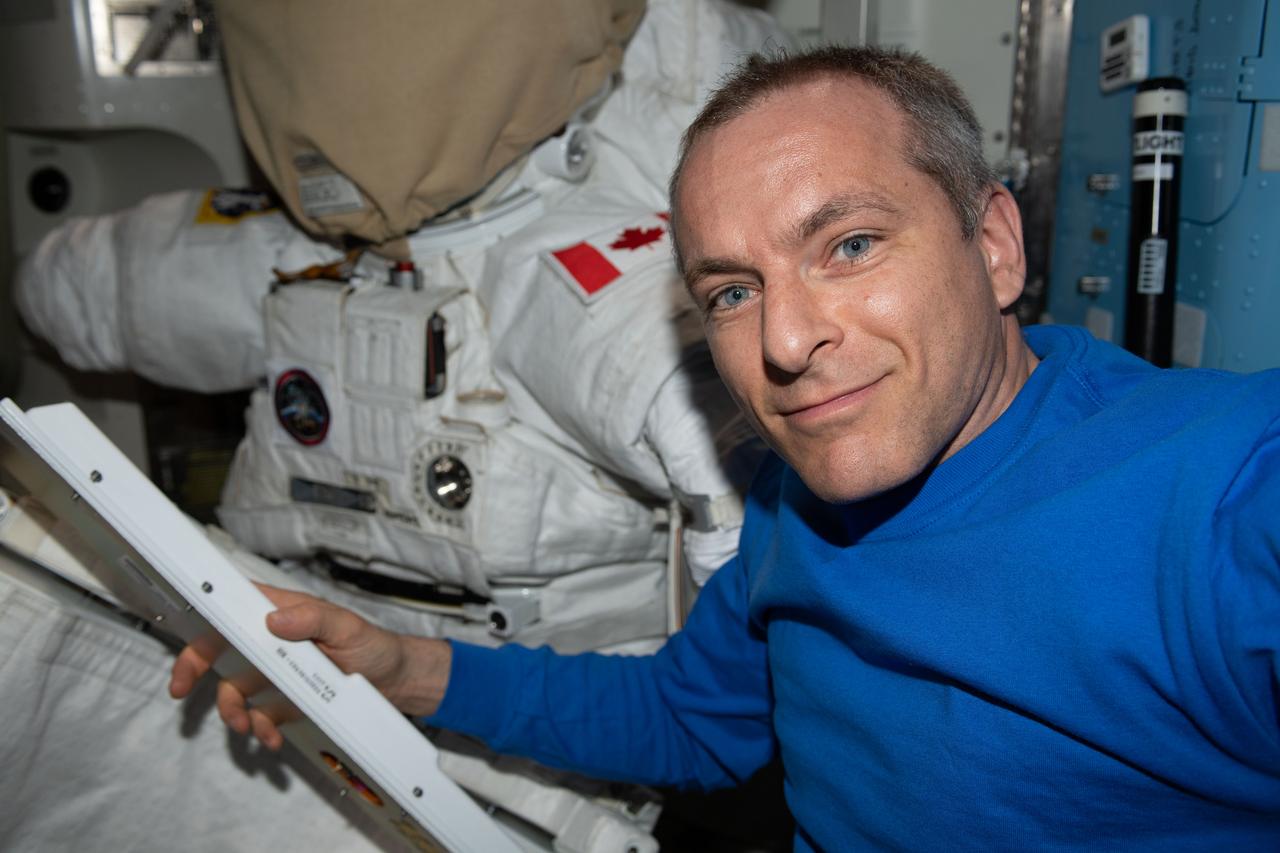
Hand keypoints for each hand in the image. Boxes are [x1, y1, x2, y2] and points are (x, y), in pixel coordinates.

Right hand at [169, 584, 452, 749]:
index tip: (183, 637)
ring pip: (234, 688)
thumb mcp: (347, 627)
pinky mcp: (284, 699)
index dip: (203, 620)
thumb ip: (313, 619)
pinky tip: (272, 737)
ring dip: (233, 710)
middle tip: (180, 691)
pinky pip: (259, 714)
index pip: (233, 608)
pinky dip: (259, 728)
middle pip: (219, 648)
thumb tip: (274, 618)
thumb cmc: (373, 645)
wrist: (397, 682)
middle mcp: (272, 640)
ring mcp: (275, 671)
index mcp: (283, 612)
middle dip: (194, 669)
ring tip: (249, 726)